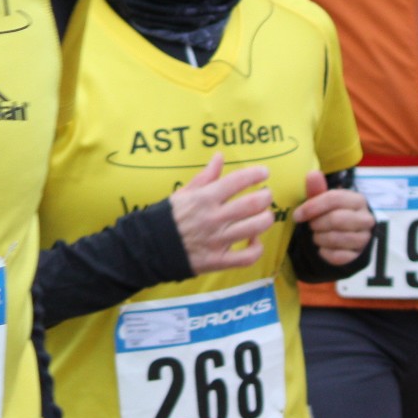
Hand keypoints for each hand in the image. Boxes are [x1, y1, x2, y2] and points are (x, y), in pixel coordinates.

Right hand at [171, 154, 275, 273]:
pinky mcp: (218, 260)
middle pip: (252, 204)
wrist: (150, 247)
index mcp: (204, 198)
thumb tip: (219, 156)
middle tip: (267, 194)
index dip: (255, 174)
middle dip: (266, 196)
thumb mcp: (184, 192)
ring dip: (266, 219)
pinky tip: (254, 241)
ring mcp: (217, 240)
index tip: (264, 172)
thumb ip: (205, 176)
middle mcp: (213, 217)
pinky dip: (257, 248)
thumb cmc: (168, 217)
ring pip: (255, 228)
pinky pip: (247, 257)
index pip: (237, 181)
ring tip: (264, 215)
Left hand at [293, 170, 373, 264]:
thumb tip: (312, 174)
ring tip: (316, 236)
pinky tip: (323, 248)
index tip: (297, 215)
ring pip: (337, 239)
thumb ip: (317, 189)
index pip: (334, 199)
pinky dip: (324, 253)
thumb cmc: (331, 215)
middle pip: (336, 219)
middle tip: (311, 226)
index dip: (312, 207)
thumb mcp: (323, 201)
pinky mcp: (360, 256)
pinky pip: (338, 256)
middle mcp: (366, 218)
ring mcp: (365, 238)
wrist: (344, 238)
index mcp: (357, 200)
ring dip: (319, 238)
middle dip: (316, 224)